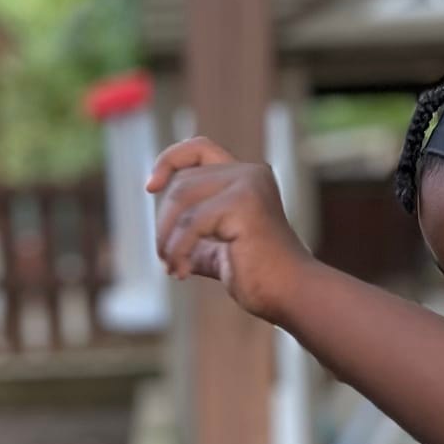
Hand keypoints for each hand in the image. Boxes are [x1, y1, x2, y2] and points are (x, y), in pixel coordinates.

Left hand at [145, 137, 310, 318]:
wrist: (293, 295)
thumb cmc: (262, 278)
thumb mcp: (221, 252)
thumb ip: (198, 238)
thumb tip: (165, 242)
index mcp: (247, 177)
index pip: (199, 148)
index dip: (169, 160)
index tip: (150, 187)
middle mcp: (249, 174)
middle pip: (182, 182)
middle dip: (163, 222)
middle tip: (164, 258)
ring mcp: (247, 186)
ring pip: (181, 199)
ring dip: (166, 237)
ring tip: (171, 267)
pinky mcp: (243, 205)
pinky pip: (191, 224)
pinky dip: (178, 250)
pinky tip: (181, 273)